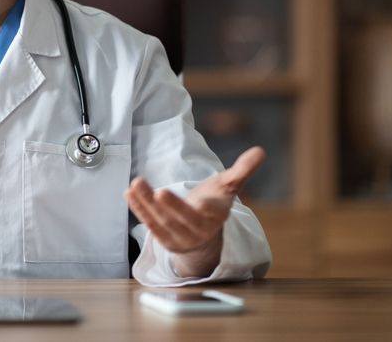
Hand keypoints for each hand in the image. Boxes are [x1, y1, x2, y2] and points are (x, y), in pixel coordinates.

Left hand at [124, 146, 265, 275]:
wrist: (205, 234)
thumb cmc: (215, 204)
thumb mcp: (228, 187)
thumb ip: (242, 170)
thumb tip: (261, 150)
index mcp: (213, 218)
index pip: (203, 214)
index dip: (193, 207)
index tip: (182, 197)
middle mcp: (196, 231)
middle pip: (179, 220)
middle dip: (166, 206)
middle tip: (153, 189)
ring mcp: (179, 238)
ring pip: (160, 221)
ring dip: (145, 203)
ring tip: (135, 184)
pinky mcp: (164, 239)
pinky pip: (150, 224)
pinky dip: (139, 209)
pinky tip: (129, 193)